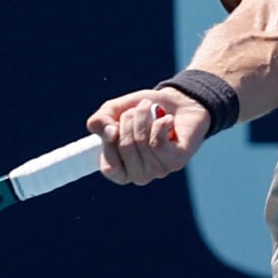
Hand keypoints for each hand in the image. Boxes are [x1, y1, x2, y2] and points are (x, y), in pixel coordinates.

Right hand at [87, 87, 208, 184]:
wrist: (178, 102)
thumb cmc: (144, 112)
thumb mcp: (114, 112)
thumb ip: (99, 122)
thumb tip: (109, 132)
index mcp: (122, 170)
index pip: (108, 168)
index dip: (108, 143)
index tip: (114, 124)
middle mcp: (139, 175)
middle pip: (124, 147)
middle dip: (128, 119)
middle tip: (137, 110)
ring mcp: (158, 171)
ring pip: (142, 142)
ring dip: (144, 117)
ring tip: (150, 109)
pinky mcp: (175, 162)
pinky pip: (158, 142)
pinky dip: (160, 123)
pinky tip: (166, 119)